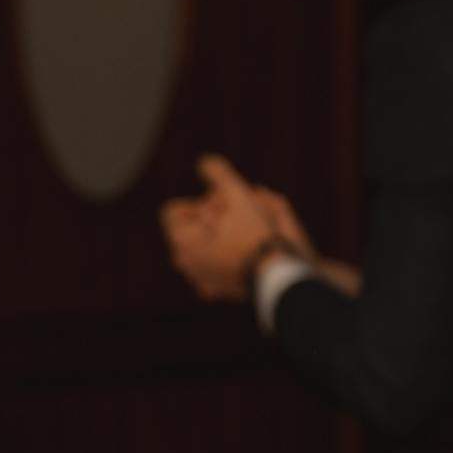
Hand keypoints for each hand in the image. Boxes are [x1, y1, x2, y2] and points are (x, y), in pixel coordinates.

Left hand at [160, 153, 287, 302]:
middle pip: (189, 229)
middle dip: (210, 220)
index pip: (174, 210)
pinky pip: (211, 269)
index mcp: (182, 240)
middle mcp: (183, 262)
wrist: (278, 275)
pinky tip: (242, 256)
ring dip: (216, 239)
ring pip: (199, 249)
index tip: (222, 206)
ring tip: (243, 236)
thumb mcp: (238, 194)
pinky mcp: (213, 291)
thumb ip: (217, 172)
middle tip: (237, 218)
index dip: (198, 202)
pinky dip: (222, 261)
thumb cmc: (258, 235)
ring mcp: (197, 279)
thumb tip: (203, 161)